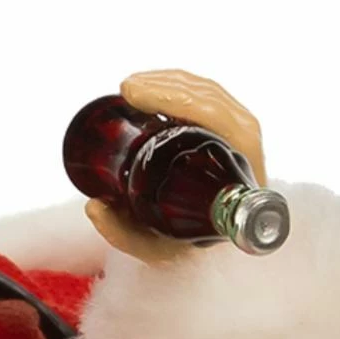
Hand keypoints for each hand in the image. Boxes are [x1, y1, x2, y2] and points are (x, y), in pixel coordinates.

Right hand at [86, 69, 267, 266]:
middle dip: (169, 86)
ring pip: (213, 95)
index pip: (221, 121)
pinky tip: (151, 88)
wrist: (207, 256)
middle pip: (216, 101)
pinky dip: (179, 87)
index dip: (181, 100)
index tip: (137, 99)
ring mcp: (238, 144)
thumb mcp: (155, 250)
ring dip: (172, 82)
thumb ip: (122, 234)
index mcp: (240, 178)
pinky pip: (209, 101)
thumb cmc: (186, 252)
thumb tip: (93, 205)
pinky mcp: (225, 138)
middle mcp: (246, 155)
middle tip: (127, 89)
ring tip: (131, 87)